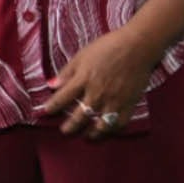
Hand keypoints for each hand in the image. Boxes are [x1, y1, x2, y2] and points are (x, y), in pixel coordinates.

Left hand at [40, 28, 157, 138]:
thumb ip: (66, 73)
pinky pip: (120, 122)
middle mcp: (98, 93)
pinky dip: (113, 129)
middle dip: (70, 126)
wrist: (137, 47)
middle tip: (64, 131)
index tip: (46, 112)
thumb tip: (51, 85)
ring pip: (101, 124)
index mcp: (83, 79)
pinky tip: (107, 130)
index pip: (62, 98)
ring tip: (87, 136)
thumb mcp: (81, 56)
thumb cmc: (107, 47)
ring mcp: (115, 100)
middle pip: (80, 116)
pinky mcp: (130, 103)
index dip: (52, 107)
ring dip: (92, 133)